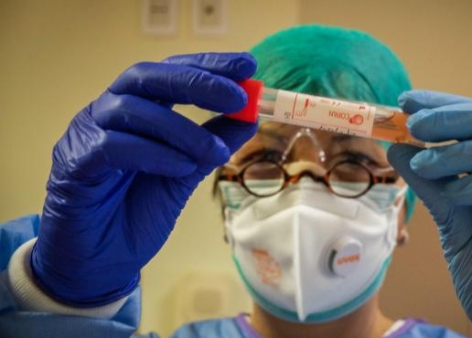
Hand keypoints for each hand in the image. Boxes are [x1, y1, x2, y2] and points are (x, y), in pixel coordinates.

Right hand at [31, 53, 257, 306]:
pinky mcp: (73, 165)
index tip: (248, 65)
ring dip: (183, 128)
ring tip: (217, 151)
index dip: (207, 65)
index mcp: (135, 111)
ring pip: (132, 110)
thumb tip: (249, 116)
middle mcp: (107, 114)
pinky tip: (181, 167)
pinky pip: (112, 147)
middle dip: (196, 81)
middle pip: (145, 76)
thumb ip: (210, 144)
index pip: (169, 73)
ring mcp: (85, 136)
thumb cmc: (136, 214)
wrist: (101, 263)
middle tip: (237, 95)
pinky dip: (154, 153)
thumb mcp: (184, 174)